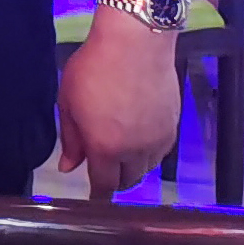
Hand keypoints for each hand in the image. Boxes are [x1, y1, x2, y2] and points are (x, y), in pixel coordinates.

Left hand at [57, 17, 182, 191]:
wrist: (136, 43)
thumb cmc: (94, 68)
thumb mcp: (69, 103)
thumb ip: (71, 139)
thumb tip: (69, 167)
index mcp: (106, 147)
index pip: (104, 185)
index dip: (98, 197)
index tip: (94, 201)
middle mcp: (136, 149)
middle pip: (129, 180)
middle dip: (114, 181)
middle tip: (103, 171)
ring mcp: (159, 138)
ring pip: (147, 168)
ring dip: (133, 168)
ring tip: (120, 155)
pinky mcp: (174, 125)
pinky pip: (162, 152)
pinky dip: (149, 154)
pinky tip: (140, 141)